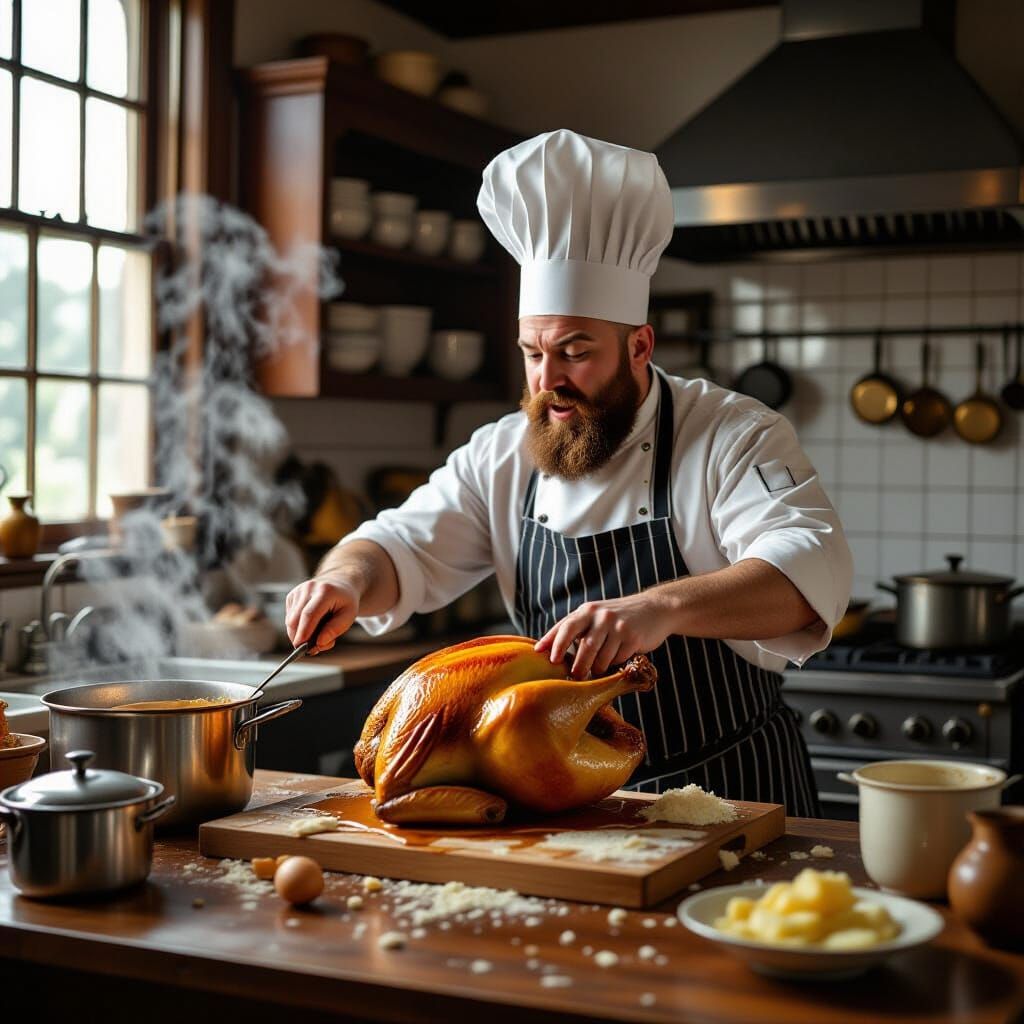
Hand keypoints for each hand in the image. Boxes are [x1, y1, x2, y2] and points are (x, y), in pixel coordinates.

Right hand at [284, 574, 360, 653]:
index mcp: (325, 591)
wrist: (339, 583)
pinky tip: (310, 626)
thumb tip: (319, 643)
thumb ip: (335, 629)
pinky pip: (289, 618)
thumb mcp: (349, 615)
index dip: (304, 633)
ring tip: (315, 637)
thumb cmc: (345, 602)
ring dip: (299, 634)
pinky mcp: (292, 596)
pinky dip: (297, 627)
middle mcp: (309, 588)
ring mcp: (298, 591)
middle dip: (299, 638)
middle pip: (295, 619)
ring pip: (290, 620)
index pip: (309, 615)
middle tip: (310, 650)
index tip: (301, 648)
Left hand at [534, 594, 672, 678]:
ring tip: (598, 668)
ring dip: (598, 668)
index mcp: (587, 610)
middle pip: (585, 648)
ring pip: (601, 659)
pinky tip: (618, 656)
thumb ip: (573, 628)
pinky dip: (615, 663)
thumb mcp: (594, 615)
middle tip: (575, 677)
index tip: (547, 658)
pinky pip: (617, 660)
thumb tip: (543, 649)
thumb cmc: (617, 616)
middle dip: (578, 667)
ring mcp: (618, 626)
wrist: (655, 608)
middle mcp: (602, 616)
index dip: (554, 643)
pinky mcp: (633, 637)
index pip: (566, 627)